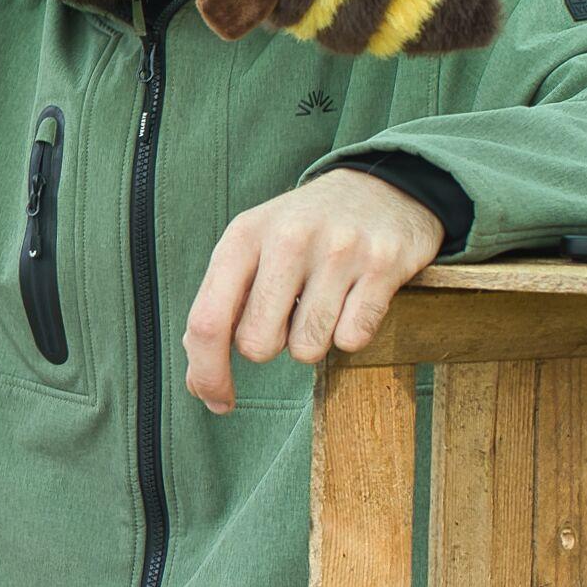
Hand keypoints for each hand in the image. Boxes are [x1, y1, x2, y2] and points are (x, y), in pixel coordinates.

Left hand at [182, 169, 442, 413]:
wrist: (382, 185)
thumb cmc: (303, 230)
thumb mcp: (252, 247)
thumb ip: (222, 304)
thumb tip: (203, 381)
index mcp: (242, 236)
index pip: (208, 321)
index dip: (207, 372)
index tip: (217, 401)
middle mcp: (287, 239)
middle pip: (257, 345)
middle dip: (271, 345)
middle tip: (287, 315)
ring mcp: (338, 250)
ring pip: (308, 349)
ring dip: (312, 341)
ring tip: (323, 302)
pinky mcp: (383, 264)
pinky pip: (353, 339)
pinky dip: (351, 333)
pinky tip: (354, 300)